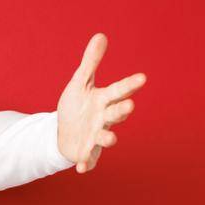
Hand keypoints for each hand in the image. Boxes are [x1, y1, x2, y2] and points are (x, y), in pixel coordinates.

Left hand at [56, 33, 146, 172]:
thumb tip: (100, 35)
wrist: (63, 131)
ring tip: (111, 138)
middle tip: (129, 106)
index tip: (142, 77)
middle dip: (122, 111)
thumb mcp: (79, 82)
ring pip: (106, 137)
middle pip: (115, 114)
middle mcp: (103, 118)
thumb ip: (90, 62)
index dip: (129, 85)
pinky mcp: (86, 151)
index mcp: (103, 100)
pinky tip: (81, 169)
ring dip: (109, 137)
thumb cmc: (76, 105)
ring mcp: (96, 135)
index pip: (118, 90)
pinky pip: (88, 159)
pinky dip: (86, 163)